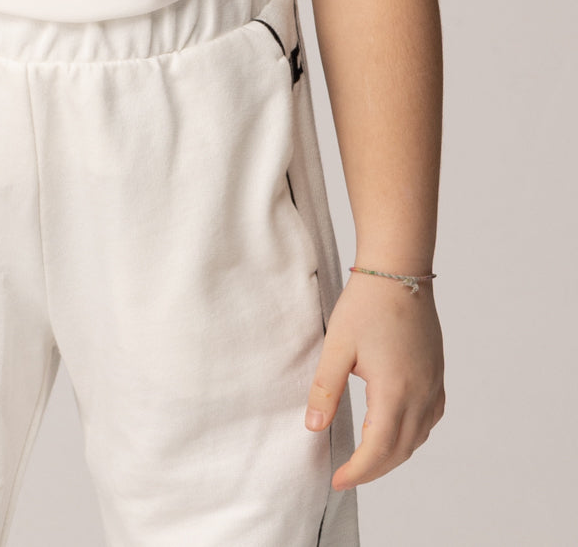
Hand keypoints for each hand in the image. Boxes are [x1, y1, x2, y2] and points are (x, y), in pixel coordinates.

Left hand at [304, 272, 444, 488]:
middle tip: (347, 474)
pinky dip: (413, 433)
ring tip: (367, 457)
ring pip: (418, 437)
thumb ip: (325, 389)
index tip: (337, 480)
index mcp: (395, 391)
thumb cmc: (367, 303)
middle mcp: (421, 393)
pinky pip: (430, 417)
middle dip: (374, 468)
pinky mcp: (436, 372)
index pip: (378, 449)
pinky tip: (397, 429)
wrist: (399, 270)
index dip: (358, 471)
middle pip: (401, 450)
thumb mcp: (337, 346)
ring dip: (394, 454)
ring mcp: (433, 383)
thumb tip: (314, 428)